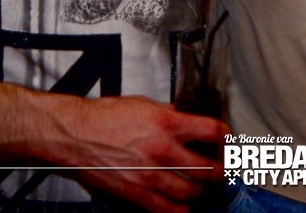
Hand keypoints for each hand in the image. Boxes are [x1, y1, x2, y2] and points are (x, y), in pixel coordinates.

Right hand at [54, 95, 229, 212]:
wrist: (76, 135)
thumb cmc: (105, 117)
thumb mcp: (145, 104)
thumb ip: (171, 113)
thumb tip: (188, 118)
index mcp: (167, 124)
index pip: (213, 131)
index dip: (227, 137)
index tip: (229, 140)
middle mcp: (163, 151)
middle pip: (209, 169)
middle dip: (222, 170)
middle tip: (223, 168)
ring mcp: (151, 176)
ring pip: (192, 192)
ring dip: (202, 190)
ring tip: (202, 184)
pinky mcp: (138, 194)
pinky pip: (168, 210)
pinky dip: (181, 209)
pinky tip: (184, 204)